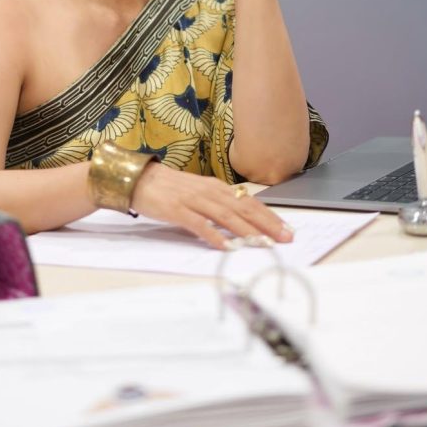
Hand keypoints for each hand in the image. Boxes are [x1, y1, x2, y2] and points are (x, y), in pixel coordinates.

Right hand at [131, 162, 292, 249]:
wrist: (139, 179)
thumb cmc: (169, 188)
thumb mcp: (198, 191)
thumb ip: (218, 203)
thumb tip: (240, 220)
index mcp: (216, 187)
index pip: (249, 202)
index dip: (269, 215)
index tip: (286, 228)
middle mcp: (208, 191)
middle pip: (243, 208)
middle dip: (267, 224)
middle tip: (285, 238)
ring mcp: (193, 200)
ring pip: (226, 216)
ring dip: (247, 231)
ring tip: (263, 243)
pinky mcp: (177, 210)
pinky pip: (200, 225)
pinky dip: (215, 236)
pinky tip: (227, 247)